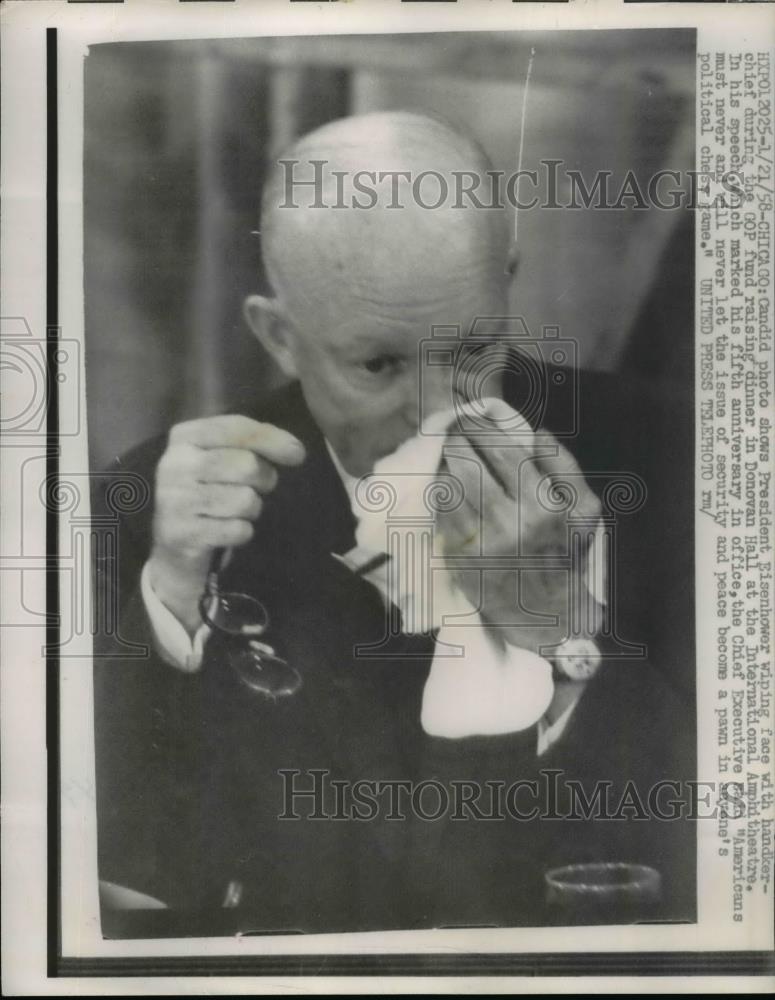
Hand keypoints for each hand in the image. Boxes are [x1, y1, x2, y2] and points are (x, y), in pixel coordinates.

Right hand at [147, 415, 304, 632]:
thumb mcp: (222, 458)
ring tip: (236, 510)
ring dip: (252, 509)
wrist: (175, 546)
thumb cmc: (208, 492)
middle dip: (264, 479)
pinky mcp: (183, 534)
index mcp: (184, 437)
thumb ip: (253, 444)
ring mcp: (175, 501)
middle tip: (257, 488)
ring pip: (245, 500)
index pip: (236, 428)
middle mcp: (174, 465)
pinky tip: (226, 530)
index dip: (271, 439)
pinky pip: (238, 530)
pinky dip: (242, 532)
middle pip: (247, 466)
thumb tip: (294, 451)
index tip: (297, 454)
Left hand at [438, 429, 601, 656]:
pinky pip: (442, 514)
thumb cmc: (565, 556)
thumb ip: (564, 467)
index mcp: (543, 504)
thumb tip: (537, 433)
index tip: (473, 419)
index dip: (482, 429)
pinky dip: (440, 494)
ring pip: (449, 485)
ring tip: (448, 456)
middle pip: (468, 463)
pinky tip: (445, 485)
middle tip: (455, 432)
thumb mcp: (583, 512)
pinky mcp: (460, 558)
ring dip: (445, 465)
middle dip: (458, 441)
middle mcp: (509, 520)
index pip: (502, 450)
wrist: (546, 614)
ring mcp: (480, 541)